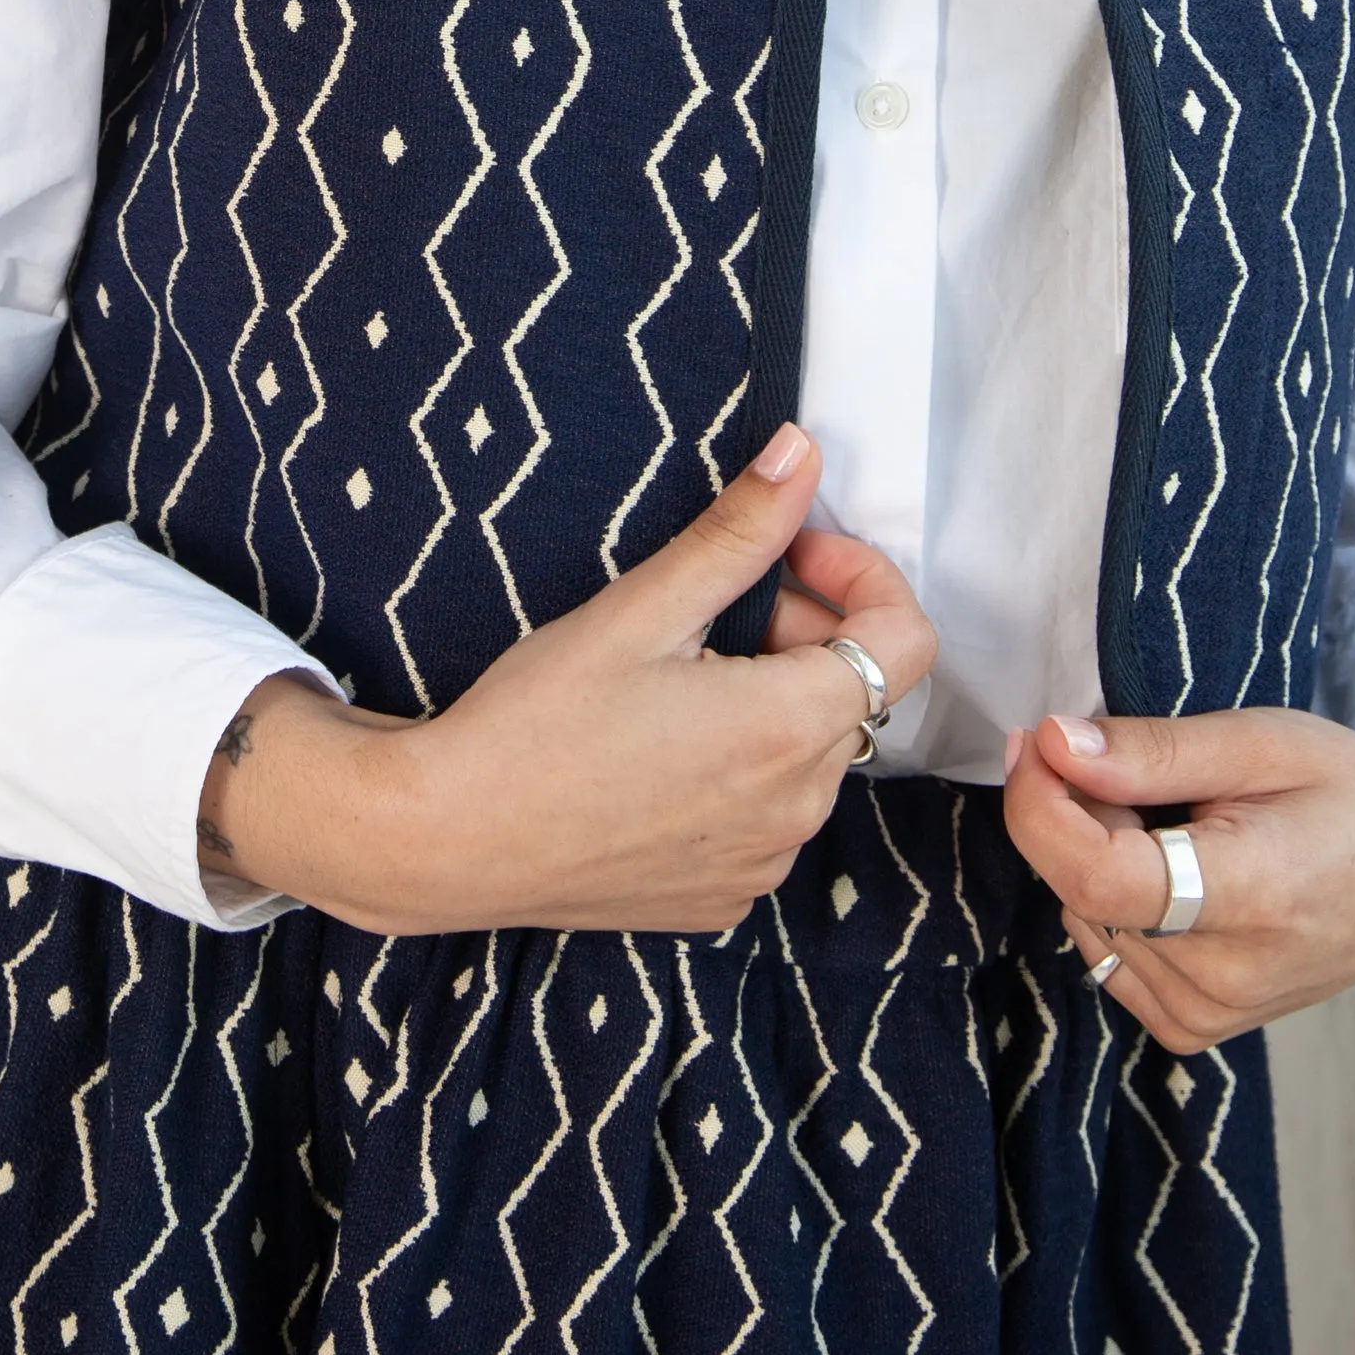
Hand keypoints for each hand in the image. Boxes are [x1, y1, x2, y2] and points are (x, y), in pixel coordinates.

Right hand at [193, 424, 936, 935]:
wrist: (447, 840)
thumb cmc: (534, 721)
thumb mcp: (641, 610)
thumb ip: (739, 534)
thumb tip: (804, 454)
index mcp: (790, 728)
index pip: (908, 639)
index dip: (861, 574)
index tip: (790, 552)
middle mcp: (799, 809)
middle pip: (854, 693)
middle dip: (803, 632)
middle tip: (709, 610)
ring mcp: (764, 864)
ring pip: (812, 757)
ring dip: (773, 703)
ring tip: (675, 681)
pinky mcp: (725, 900)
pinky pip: (769, 819)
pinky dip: (741, 773)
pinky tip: (657, 752)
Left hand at [1002, 707, 1354, 1053]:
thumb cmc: (1351, 789)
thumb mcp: (1259, 741)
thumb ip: (1151, 751)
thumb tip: (1051, 745)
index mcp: (1253, 899)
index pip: (1098, 876)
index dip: (1041, 804)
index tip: (1035, 740)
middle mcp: (1227, 978)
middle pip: (1084, 892)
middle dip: (1075, 814)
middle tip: (1134, 765)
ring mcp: (1213, 1015)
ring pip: (1089, 923)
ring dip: (1096, 859)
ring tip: (1177, 820)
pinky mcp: (1200, 1028)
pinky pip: (1112, 957)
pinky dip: (1116, 904)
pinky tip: (1173, 869)